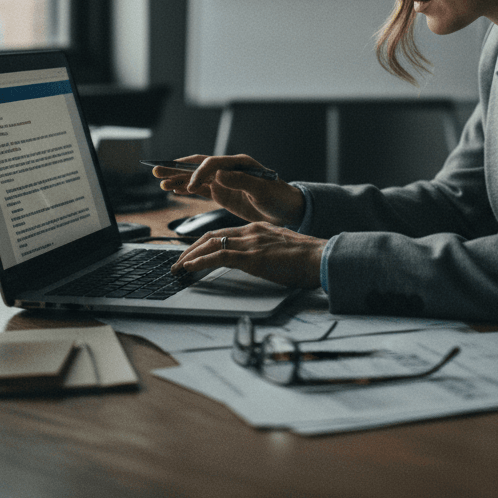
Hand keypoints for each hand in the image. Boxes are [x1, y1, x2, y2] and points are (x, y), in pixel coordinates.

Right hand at [153, 154, 305, 226]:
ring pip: (196, 178)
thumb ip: (242, 181)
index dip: (199, 173)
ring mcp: (224, 181)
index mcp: (239, 163)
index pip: (212, 164)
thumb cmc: (279, 197)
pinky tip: (174, 190)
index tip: (191, 187)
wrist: (287, 209)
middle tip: (157, 170)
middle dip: (178, 168)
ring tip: (161, 182)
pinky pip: (201, 190)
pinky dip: (187, 189)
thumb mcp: (263, 190)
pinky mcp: (223, 193)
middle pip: (198, 166)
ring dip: (178, 179)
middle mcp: (229, 169)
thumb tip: (219, 175)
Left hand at [171, 222, 324, 288]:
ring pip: (210, 244)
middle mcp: (251, 231)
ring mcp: (250, 243)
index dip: (204, 243)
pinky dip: (200, 261)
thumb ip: (265, 251)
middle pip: (212, 236)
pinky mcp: (251, 256)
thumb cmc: (306, 259)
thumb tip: (257, 261)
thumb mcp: (280, 249)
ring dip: (189, 256)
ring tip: (178, 268)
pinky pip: (218, 256)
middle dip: (191, 249)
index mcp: (257, 229)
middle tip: (179, 262)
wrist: (319, 258)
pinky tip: (189, 269)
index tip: (193, 254)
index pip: (223, 233)